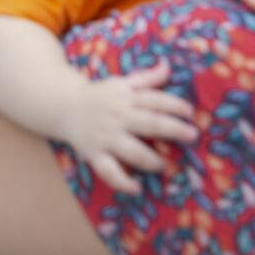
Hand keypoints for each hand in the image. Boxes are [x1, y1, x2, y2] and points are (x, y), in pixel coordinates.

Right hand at [58, 62, 197, 194]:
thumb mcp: (120, 83)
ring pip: (132, 150)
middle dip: (172, 129)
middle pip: (148, 123)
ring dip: (151, 159)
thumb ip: (146, 78)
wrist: (62, 106)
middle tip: (192, 136)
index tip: (190, 113)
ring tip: (164, 164)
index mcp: (125, 98)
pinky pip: (109, 171)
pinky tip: (136, 189)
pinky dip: (122, 182)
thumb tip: (168, 65)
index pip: (153, 100)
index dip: (173, 105)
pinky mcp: (95, 154)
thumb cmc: (99, 96)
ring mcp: (106, 137)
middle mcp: (117, 117)